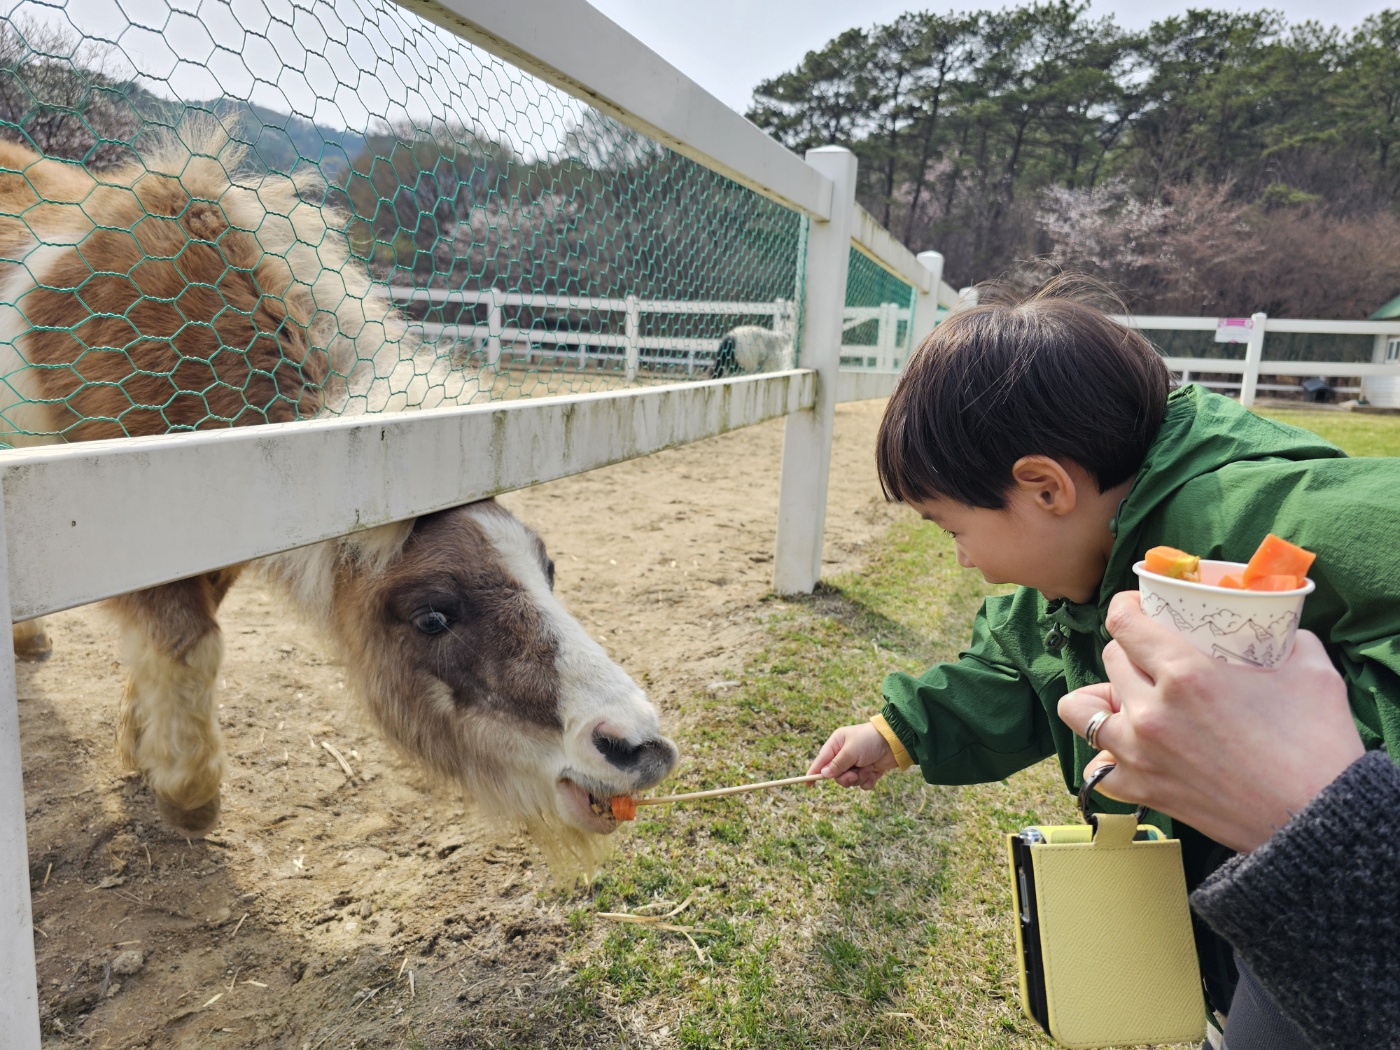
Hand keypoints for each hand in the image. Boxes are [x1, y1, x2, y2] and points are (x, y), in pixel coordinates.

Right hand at [807, 722, 897, 789]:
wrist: (895, 742)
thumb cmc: (870, 740)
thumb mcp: (851, 751)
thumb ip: (837, 764)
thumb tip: (823, 775)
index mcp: (836, 744)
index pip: (821, 761)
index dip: (814, 772)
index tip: (808, 784)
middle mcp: (845, 754)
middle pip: (835, 775)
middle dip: (845, 778)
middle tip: (853, 775)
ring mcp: (856, 764)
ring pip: (849, 781)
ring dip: (858, 778)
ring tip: (868, 769)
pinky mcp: (868, 771)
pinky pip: (862, 784)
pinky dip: (868, 781)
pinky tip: (874, 773)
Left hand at [1058, 591, 1363, 852]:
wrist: (1318, 822)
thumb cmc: (1318, 747)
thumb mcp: (1312, 671)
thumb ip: (1286, 637)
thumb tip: (1277, 626)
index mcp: (1185, 672)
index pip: (1122, 622)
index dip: (1126, 607)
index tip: (1137, 607)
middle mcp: (1151, 710)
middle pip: (1110, 658)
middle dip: (1131, 651)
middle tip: (1156, 657)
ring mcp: (1140, 753)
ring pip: (1082, 708)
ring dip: (1104, 697)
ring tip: (1131, 699)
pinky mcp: (1143, 790)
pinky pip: (1096, 767)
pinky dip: (1107, 756)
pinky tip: (1133, 748)